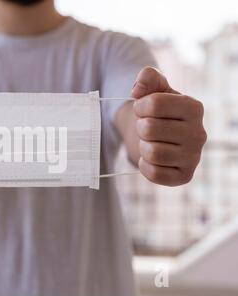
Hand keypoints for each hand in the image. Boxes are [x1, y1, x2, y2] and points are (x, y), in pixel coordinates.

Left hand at [131, 67, 206, 185]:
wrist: (154, 137)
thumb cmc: (154, 111)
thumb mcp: (152, 88)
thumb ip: (147, 77)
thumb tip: (138, 89)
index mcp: (194, 107)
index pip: (154, 103)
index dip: (140, 106)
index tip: (143, 109)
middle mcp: (199, 133)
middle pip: (149, 128)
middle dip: (140, 127)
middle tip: (146, 128)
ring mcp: (194, 157)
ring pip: (152, 153)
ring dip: (142, 147)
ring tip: (150, 142)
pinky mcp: (185, 176)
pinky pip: (154, 174)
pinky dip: (145, 166)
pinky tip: (151, 159)